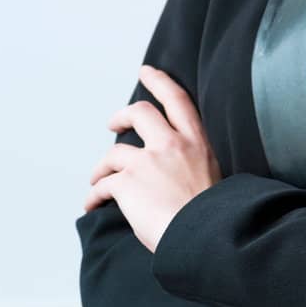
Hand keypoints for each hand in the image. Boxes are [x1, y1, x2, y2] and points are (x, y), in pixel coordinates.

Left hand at [84, 65, 220, 252]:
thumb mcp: (212, 175)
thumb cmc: (211, 214)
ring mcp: (147, 161)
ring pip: (114, 151)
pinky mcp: (126, 182)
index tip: (148, 71)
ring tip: (99, 180)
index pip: (178, 100)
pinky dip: (94, 195)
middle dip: (122, 115)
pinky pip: (101, 185)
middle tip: (113, 124)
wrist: (204, 234)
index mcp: (198, 141)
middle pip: (140, 112)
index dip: (160, 82)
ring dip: (102, 167)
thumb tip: (173, 169)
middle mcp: (172, 144)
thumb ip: (192, 162)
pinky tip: (93, 204)